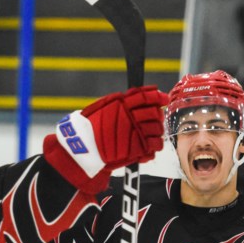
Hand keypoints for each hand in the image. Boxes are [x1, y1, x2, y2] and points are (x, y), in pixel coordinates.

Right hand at [43, 85, 167, 193]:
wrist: (81, 149)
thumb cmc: (89, 128)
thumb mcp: (101, 106)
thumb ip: (120, 100)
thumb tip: (140, 93)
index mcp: (122, 104)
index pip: (147, 96)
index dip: (157, 97)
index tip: (162, 98)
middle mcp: (131, 117)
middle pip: (155, 113)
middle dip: (156, 115)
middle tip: (152, 119)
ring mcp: (136, 133)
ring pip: (158, 129)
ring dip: (156, 131)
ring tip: (148, 134)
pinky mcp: (138, 149)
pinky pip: (156, 145)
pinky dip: (154, 145)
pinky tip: (147, 145)